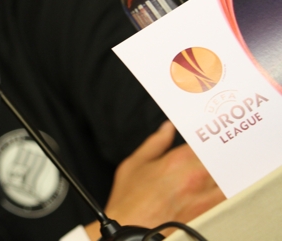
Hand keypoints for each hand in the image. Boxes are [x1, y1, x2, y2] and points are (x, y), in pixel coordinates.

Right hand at [84, 121, 224, 239]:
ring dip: (226, 170)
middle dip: (218, 152)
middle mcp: (197, 177)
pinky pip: (228, 197)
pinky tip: (221, 187)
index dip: (205, 136)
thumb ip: (155, 143)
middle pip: (220, 157)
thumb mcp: (135, 164)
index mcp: (179, 160)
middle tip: (215, 148)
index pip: (203, 140)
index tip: (204, 134)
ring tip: (221, 166)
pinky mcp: (210, 213)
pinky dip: (227, 190)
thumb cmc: (130, 201)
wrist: (132, 232)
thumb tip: (167, 129)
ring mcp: (206, 196)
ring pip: (229, 177)